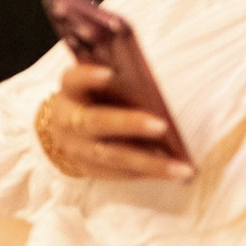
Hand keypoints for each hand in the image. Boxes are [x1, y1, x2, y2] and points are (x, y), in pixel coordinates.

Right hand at [39, 64, 193, 181]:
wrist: (64, 133)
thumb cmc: (93, 100)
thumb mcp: (94, 88)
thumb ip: (116, 86)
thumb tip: (155, 95)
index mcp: (70, 92)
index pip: (73, 80)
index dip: (88, 76)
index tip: (108, 73)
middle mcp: (68, 120)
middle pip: (97, 121)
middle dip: (129, 124)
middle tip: (161, 126)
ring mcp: (76, 148)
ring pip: (113, 155)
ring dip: (149, 162)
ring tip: (181, 168)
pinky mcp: (89, 169)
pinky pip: (120, 173)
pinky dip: (147, 173)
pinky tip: (172, 172)